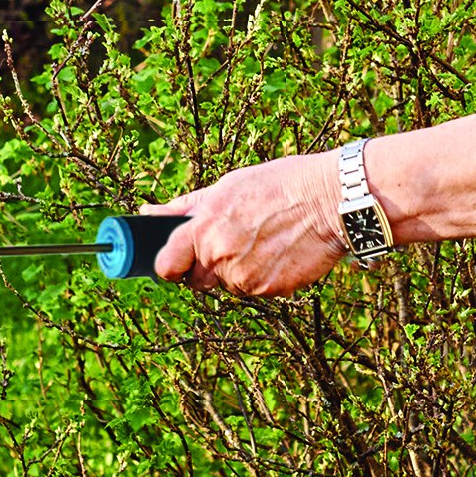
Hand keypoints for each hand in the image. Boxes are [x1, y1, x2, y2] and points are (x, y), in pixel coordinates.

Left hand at [148, 150, 345, 295]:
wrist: (327, 199)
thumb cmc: (278, 185)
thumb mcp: (226, 186)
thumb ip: (185, 207)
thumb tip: (148, 213)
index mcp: (203, 229)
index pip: (166, 266)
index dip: (170, 265)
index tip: (177, 261)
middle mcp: (219, 257)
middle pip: (197, 280)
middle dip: (208, 266)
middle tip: (234, 241)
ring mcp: (244, 278)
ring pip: (229, 285)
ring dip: (239, 271)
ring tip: (263, 240)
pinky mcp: (269, 290)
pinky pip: (256, 289)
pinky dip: (264, 276)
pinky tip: (279, 252)